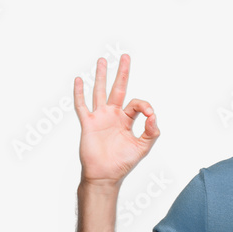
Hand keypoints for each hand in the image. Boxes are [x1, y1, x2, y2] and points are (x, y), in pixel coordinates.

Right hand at [73, 53, 159, 185]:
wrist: (105, 175)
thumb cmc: (123, 163)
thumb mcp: (143, 147)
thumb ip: (151, 132)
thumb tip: (153, 116)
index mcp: (127, 120)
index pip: (136, 104)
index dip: (144, 106)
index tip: (150, 115)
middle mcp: (113, 115)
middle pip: (118, 88)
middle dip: (122, 72)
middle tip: (125, 56)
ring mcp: (100, 117)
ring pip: (100, 91)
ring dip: (101, 76)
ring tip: (102, 60)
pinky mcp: (88, 123)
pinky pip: (82, 105)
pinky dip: (79, 93)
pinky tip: (79, 80)